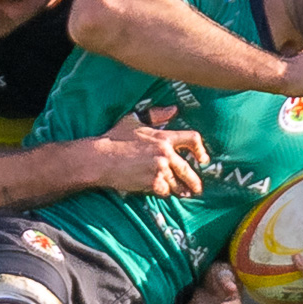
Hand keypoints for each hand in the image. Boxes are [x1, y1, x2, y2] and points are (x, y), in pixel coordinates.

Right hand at [89, 110, 207, 196]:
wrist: (100, 158)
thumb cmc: (114, 138)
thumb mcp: (133, 120)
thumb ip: (156, 115)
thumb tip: (174, 109)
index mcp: (163, 137)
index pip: (192, 139)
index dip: (201, 149)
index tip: (202, 159)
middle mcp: (165, 153)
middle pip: (189, 169)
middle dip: (195, 181)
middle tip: (197, 188)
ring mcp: (160, 169)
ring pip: (177, 183)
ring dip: (181, 189)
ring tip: (184, 194)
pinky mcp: (152, 183)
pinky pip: (165, 191)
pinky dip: (164, 193)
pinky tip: (162, 192)